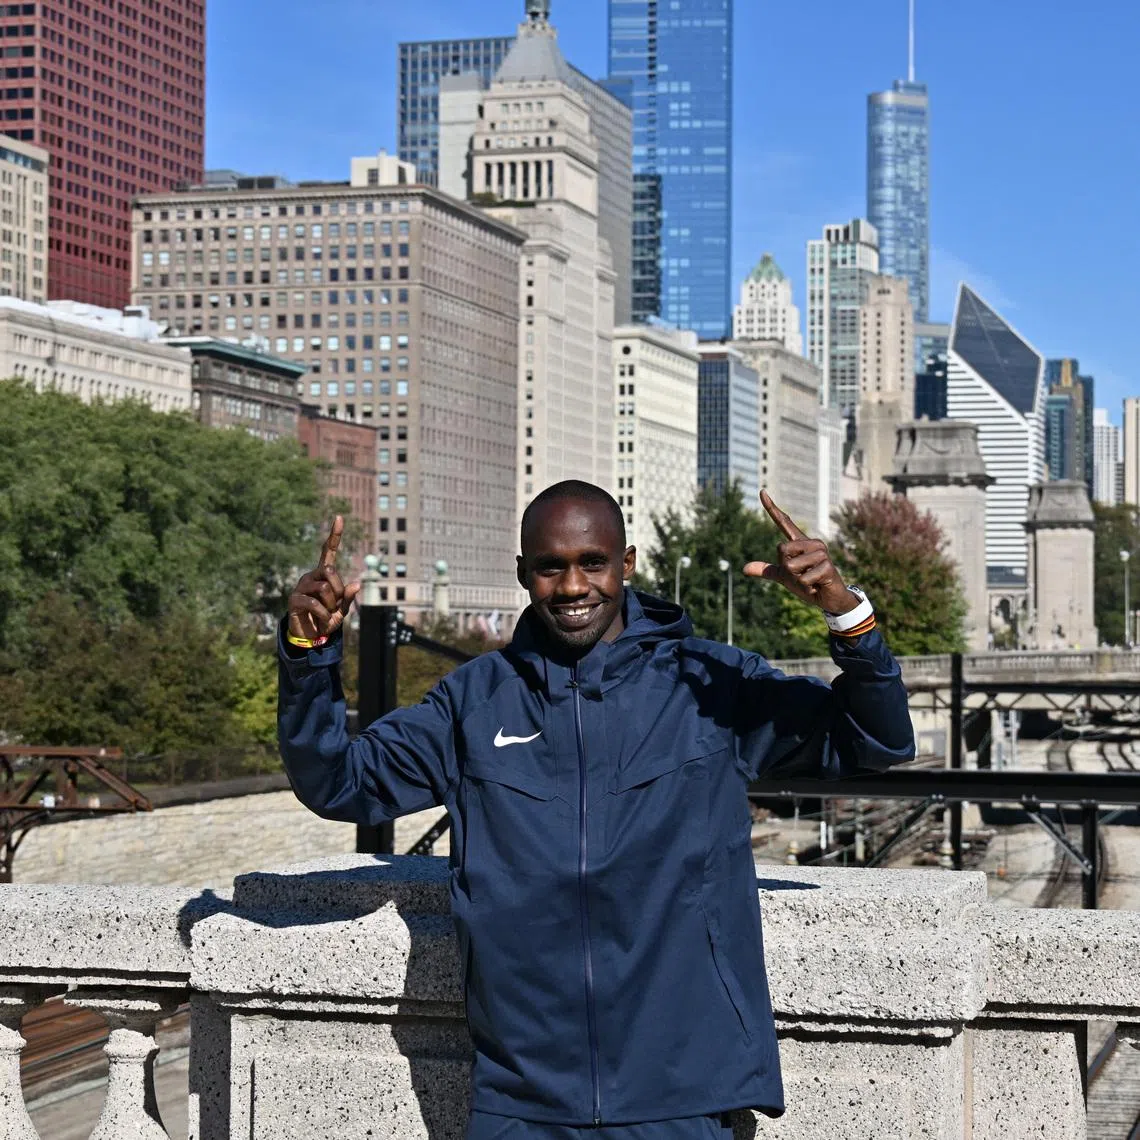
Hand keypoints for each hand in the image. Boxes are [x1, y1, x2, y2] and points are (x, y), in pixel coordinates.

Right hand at [287, 516, 360, 642]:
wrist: (311, 637)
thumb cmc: (327, 620)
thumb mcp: (342, 610)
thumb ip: (348, 598)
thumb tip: (356, 584)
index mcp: (323, 575)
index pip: (328, 551)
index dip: (334, 535)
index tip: (339, 517)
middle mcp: (311, 576)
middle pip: (330, 570)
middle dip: (339, 589)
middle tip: (336, 605)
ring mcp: (302, 586)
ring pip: (324, 587)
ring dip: (332, 604)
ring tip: (327, 614)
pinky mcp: (294, 599)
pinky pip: (315, 603)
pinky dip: (324, 614)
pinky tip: (321, 620)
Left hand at [743, 491, 856, 613]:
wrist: (828, 599)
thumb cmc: (808, 584)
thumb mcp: (784, 577)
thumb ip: (767, 570)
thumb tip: (744, 568)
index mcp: (799, 543)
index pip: (783, 522)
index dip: (771, 508)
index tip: (762, 492)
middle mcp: (811, 543)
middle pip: (781, 550)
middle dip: (786, 569)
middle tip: (802, 575)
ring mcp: (821, 553)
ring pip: (791, 566)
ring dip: (798, 580)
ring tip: (811, 580)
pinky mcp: (828, 566)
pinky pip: (803, 578)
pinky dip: (807, 587)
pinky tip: (817, 586)